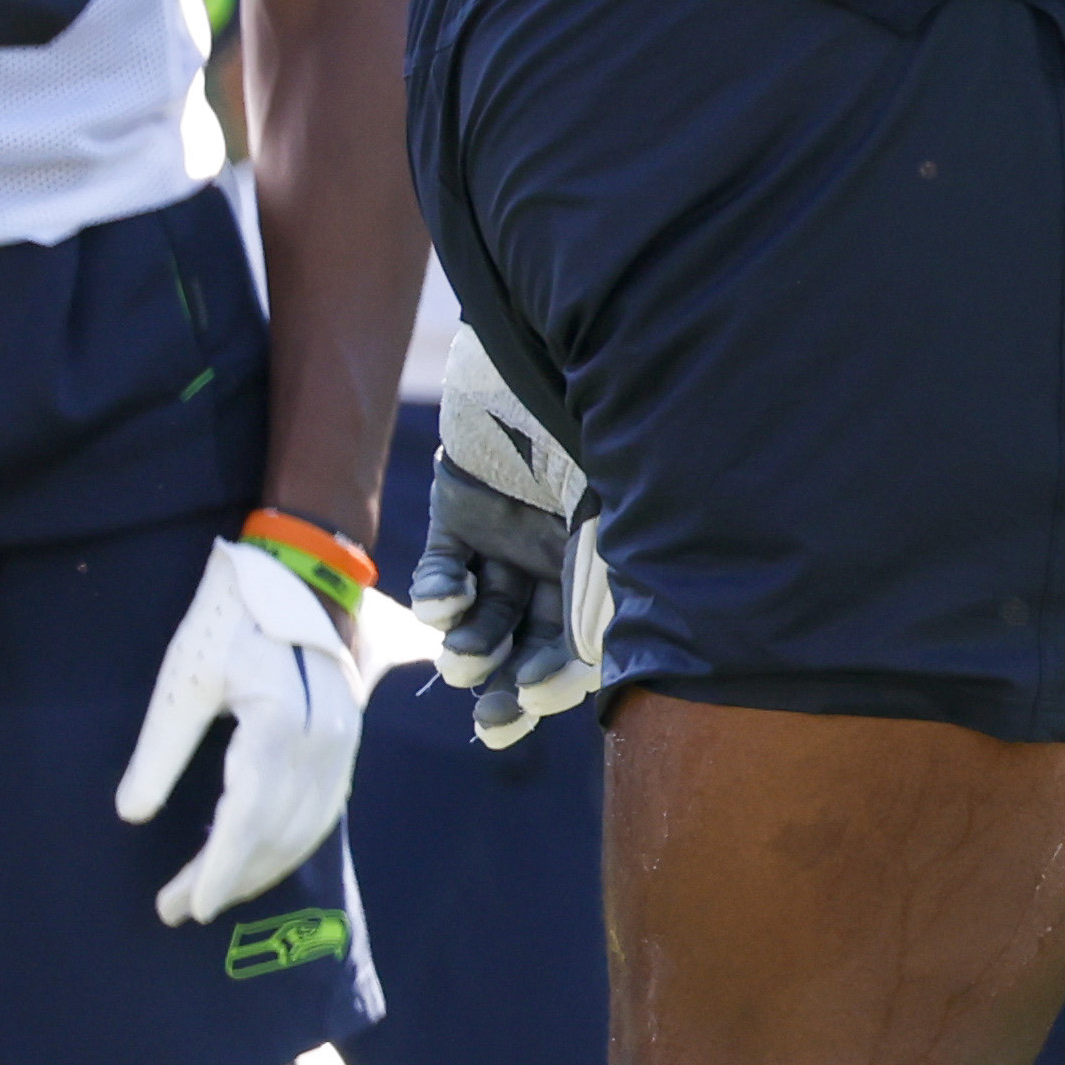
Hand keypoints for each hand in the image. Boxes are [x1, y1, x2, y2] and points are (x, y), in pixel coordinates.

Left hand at [119, 538, 363, 924]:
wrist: (301, 575)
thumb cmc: (231, 620)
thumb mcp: (183, 679)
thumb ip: (160, 750)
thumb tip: (135, 815)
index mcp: (280, 723)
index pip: (250, 816)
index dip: (218, 868)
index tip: (186, 907)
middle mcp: (323, 740)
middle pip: (281, 831)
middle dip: (231, 877)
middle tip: (176, 909)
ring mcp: (343, 741)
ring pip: (308, 826)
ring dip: (262, 867)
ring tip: (210, 893)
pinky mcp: (347, 738)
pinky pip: (324, 807)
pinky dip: (291, 842)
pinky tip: (260, 857)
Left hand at [408, 327, 612, 750]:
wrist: (556, 345)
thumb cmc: (610, 431)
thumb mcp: (626, 524)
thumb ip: (608, 604)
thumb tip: (588, 691)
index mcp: (620, 556)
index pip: (592, 642)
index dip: (562, 682)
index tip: (536, 702)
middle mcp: (568, 551)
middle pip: (534, 640)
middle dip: (510, 687)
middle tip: (490, 719)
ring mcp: (514, 529)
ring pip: (485, 615)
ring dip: (471, 647)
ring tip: (462, 655)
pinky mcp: (462, 504)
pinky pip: (444, 566)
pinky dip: (439, 592)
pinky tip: (444, 599)